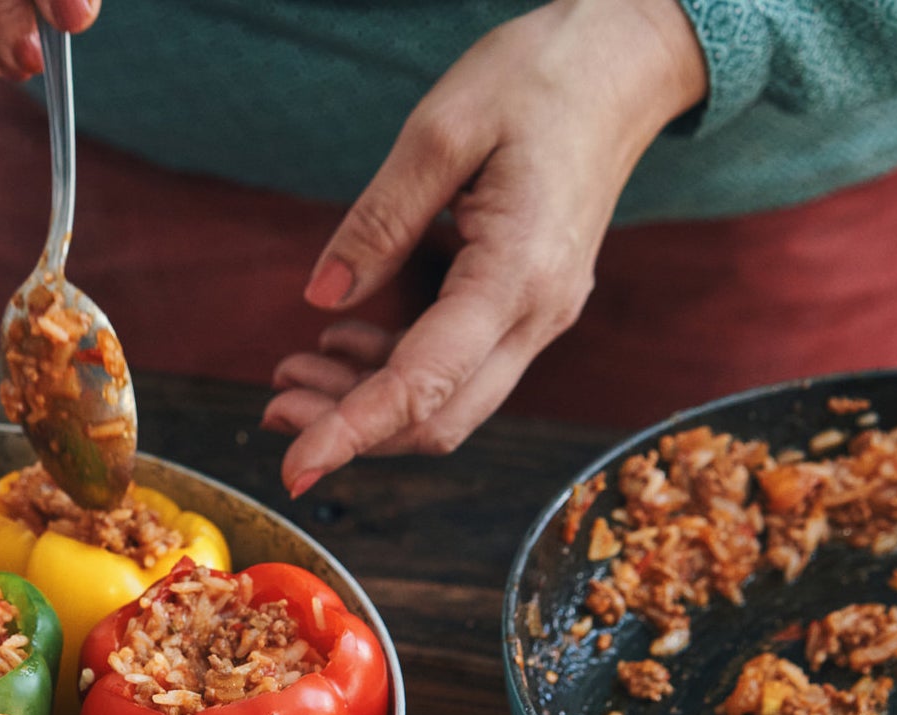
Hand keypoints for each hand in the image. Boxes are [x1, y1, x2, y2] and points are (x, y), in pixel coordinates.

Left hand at [264, 0, 706, 497]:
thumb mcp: (443, 129)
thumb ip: (379, 220)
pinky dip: (396, 372)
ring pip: (448, 402)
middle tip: (273, 405)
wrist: (623, 67)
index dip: (353, 432)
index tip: (294, 464)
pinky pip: (459, 367)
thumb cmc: (541, 79)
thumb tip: (323, 298)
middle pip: (440, 418)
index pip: (424, 385)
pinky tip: (344, 341)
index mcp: (517, 276)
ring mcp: (538, 317)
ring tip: (294, 371)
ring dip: (367, 403)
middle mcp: (537, 315)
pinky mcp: (527, 307)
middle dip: (352, 429)